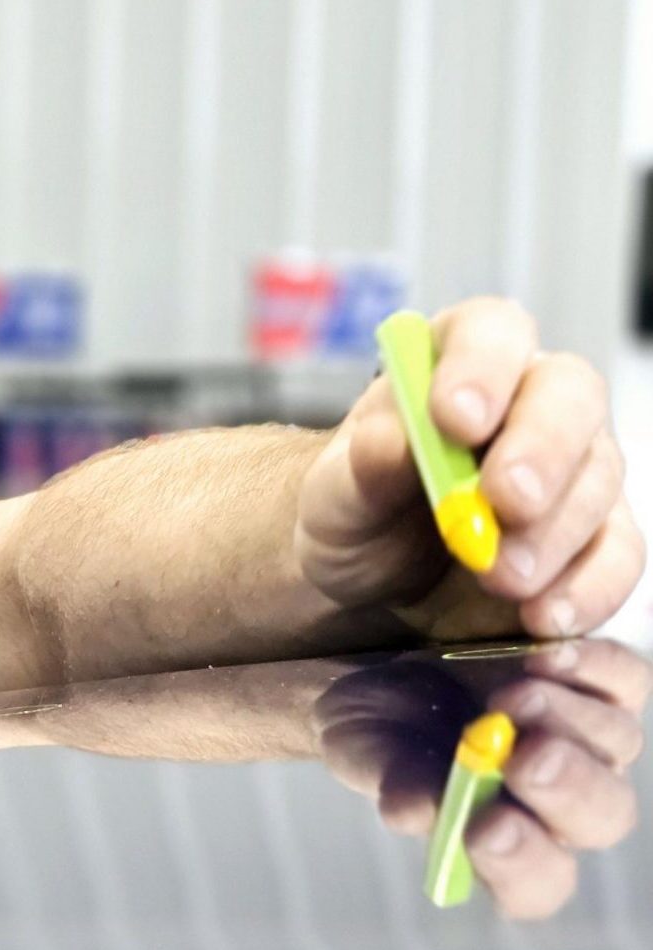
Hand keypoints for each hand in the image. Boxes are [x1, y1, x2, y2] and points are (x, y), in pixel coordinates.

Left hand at [296, 297, 644, 641]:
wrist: (371, 575)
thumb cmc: (358, 509)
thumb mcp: (333, 495)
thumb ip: (357, 469)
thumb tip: (387, 440)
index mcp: (462, 362)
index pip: (491, 332)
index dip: (482, 366)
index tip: (455, 418)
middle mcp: (534, 402)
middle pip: (570, 397)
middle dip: (540, 449)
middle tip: (505, 501)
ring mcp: (575, 468)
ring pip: (598, 480)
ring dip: (552, 534)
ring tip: (498, 578)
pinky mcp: (594, 538)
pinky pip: (616, 556)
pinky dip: (587, 589)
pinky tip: (545, 616)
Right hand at [315, 639, 648, 918]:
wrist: (388, 660)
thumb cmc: (380, 727)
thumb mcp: (370, 752)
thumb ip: (397, 781)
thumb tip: (421, 811)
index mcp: (499, 842)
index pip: (534, 883)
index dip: (521, 866)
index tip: (483, 830)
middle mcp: (557, 801)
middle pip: (603, 817)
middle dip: (569, 789)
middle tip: (528, 757)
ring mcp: (587, 743)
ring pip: (617, 744)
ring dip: (569, 721)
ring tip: (510, 696)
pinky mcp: (599, 684)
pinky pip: (628, 681)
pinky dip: (592, 668)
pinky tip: (543, 655)